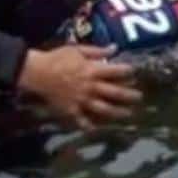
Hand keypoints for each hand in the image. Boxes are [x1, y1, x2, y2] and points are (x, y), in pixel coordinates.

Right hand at [17, 45, 141, 129]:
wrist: (38, 73)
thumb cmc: (58, 58)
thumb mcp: (78, 49)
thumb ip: (97, 51)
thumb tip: (114, 48)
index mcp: (93, 70)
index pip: (116, 72)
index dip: (127, 72)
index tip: (134, 72)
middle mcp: (91, 87)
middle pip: (115, 93)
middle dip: (129, 96)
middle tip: (139, 98)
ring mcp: (82, 101)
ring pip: (104, 109)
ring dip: (118, 112)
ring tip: (128, 114)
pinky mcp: (72, 111)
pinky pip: (83, 121)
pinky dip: (90, 126)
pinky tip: (97, 128)